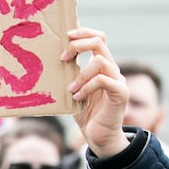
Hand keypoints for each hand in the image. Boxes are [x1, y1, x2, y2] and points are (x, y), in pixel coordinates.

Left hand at [61, 28, 129, 157]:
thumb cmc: (84, 112)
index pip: (98, 37)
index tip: (66, 35)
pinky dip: (87, 87)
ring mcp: (118, 80)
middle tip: (62, 58)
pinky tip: (77, 97)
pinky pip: (104, 81)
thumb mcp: (72, 89)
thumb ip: (67, 74)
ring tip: (70, 88)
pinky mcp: (121, 93)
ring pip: (100, 61)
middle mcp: (111, 69)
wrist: (99, 136)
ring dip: (81, 73)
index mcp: (101, 65)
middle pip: (99, 41)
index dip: (83, 32)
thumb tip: (47, 59)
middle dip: (78, 45)